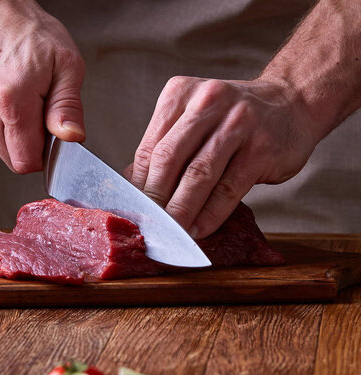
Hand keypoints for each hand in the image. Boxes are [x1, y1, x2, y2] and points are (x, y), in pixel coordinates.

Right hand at [0, 0, 84, 172]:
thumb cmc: (25, 33)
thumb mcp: (65, 62)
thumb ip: (68, 106)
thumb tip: (71, 137)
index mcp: (11, 100)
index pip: (26, 162)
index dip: (43, 153)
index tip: (47, 132)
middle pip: (12, 160)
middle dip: (28, 143)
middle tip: (33, 108)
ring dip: (10, 135)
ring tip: (14, 100)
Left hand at [128, 77, 317, 238]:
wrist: (291, 102)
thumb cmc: (232, 118)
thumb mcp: (193, 118)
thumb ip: (163, 146)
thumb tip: (130, 185)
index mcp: (180, 94)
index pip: (149, 147)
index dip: (137, 184)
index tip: (132, 210)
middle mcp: (208, 102)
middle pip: (169, 159)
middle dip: (154, 198)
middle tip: (147, 224)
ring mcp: (238, 123)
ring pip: (198, 175)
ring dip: (180, 210)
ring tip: (171, 232)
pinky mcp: (262, 149)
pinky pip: (228, 189)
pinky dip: (210, 215)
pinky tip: (199, 230)